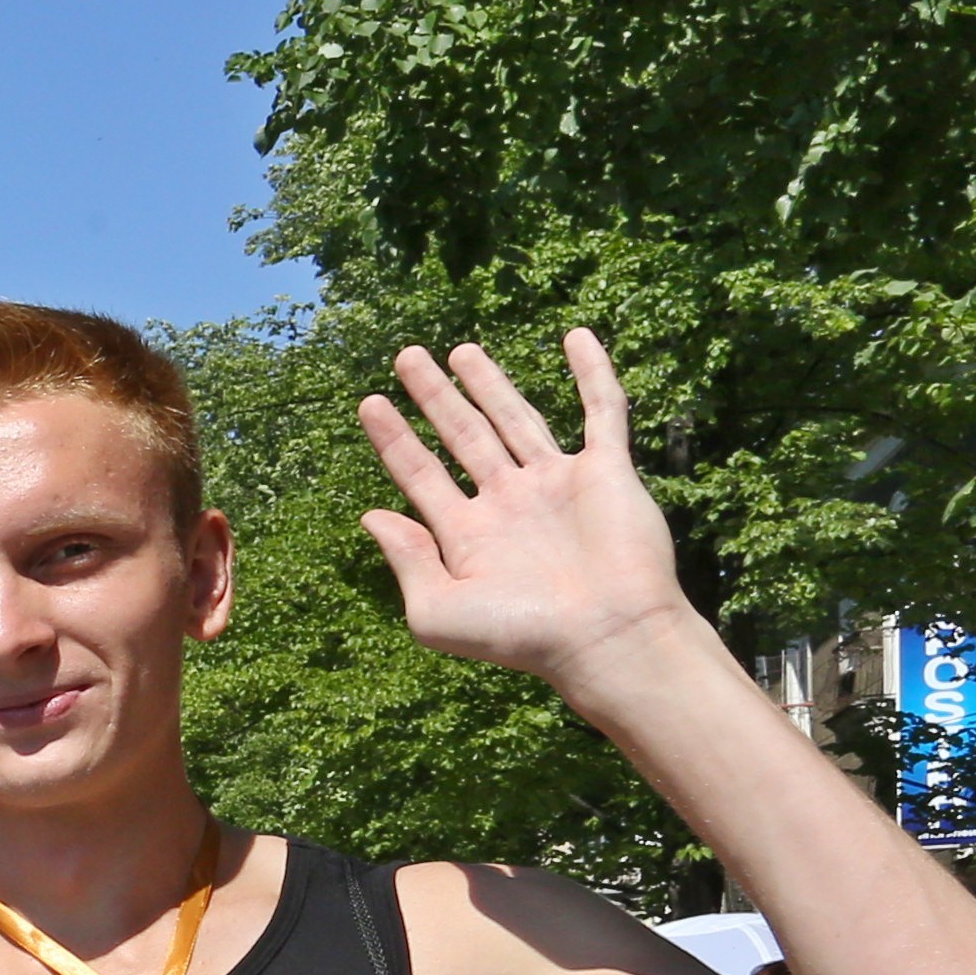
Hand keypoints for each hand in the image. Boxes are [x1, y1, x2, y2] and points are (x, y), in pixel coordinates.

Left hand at [353, 332, 704, 695]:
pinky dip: (592, 372)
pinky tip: (575, 337)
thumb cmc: (522, 637)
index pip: (419, 474)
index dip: (393, 439)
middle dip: (433, 397)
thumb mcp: (438, 613)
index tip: (368, 403)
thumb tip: (372, 515)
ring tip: (460, 351)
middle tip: (407, 356)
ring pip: (516, 419)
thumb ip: (405, 562)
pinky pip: (601, 411)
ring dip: (489, 383)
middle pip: (462, 435)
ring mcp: (557, 484)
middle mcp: (509, 504)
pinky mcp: (606, 471)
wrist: (607, 638)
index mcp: (468, 536)